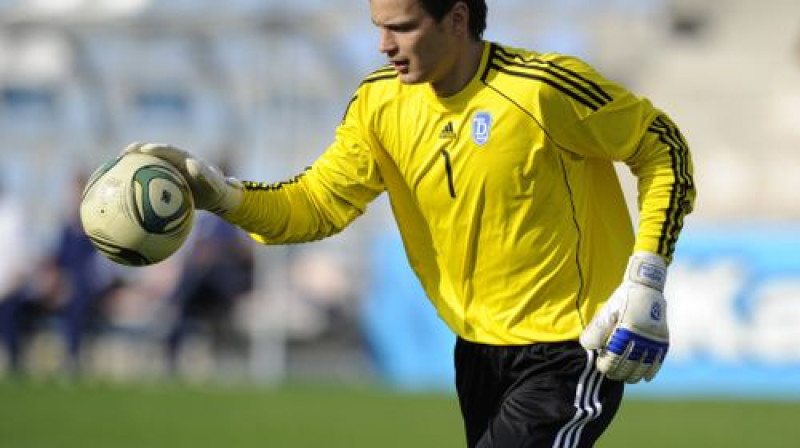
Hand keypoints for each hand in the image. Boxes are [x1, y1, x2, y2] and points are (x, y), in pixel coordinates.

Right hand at [123, 142, 242, 215]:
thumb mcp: (213, 183)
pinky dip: (135, 182)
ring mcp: (168, 170)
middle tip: (122, 154)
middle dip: (137, 151)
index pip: (167, 150)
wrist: (215, 196)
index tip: (142, 150)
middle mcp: (174, 161)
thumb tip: (192, 164)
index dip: (154, 149)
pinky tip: (120, 192)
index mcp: (184, 159)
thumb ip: (203, 174)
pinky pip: (147, 180)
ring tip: (114, 170)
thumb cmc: (215, 189)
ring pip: (146, 165)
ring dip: (132, 166)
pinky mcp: (164, 181)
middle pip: (152, 154)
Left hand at [579, 252, 668, 382]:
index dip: (606, 365)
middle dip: (618, 372)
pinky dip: (652, 371)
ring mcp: (653, 339)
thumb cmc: (621, 301)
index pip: (614, 357)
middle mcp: (641, 336)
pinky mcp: (662, 339)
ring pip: (643, 365)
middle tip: (610, 375)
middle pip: (628, 364)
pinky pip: (658, 360)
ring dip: (633, 375)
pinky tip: (645, 378)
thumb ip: (596, 330)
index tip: (601, 367)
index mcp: (625, 330)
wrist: (646, 287)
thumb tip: (589, 348)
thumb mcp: (605, 312)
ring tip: (625, 378)